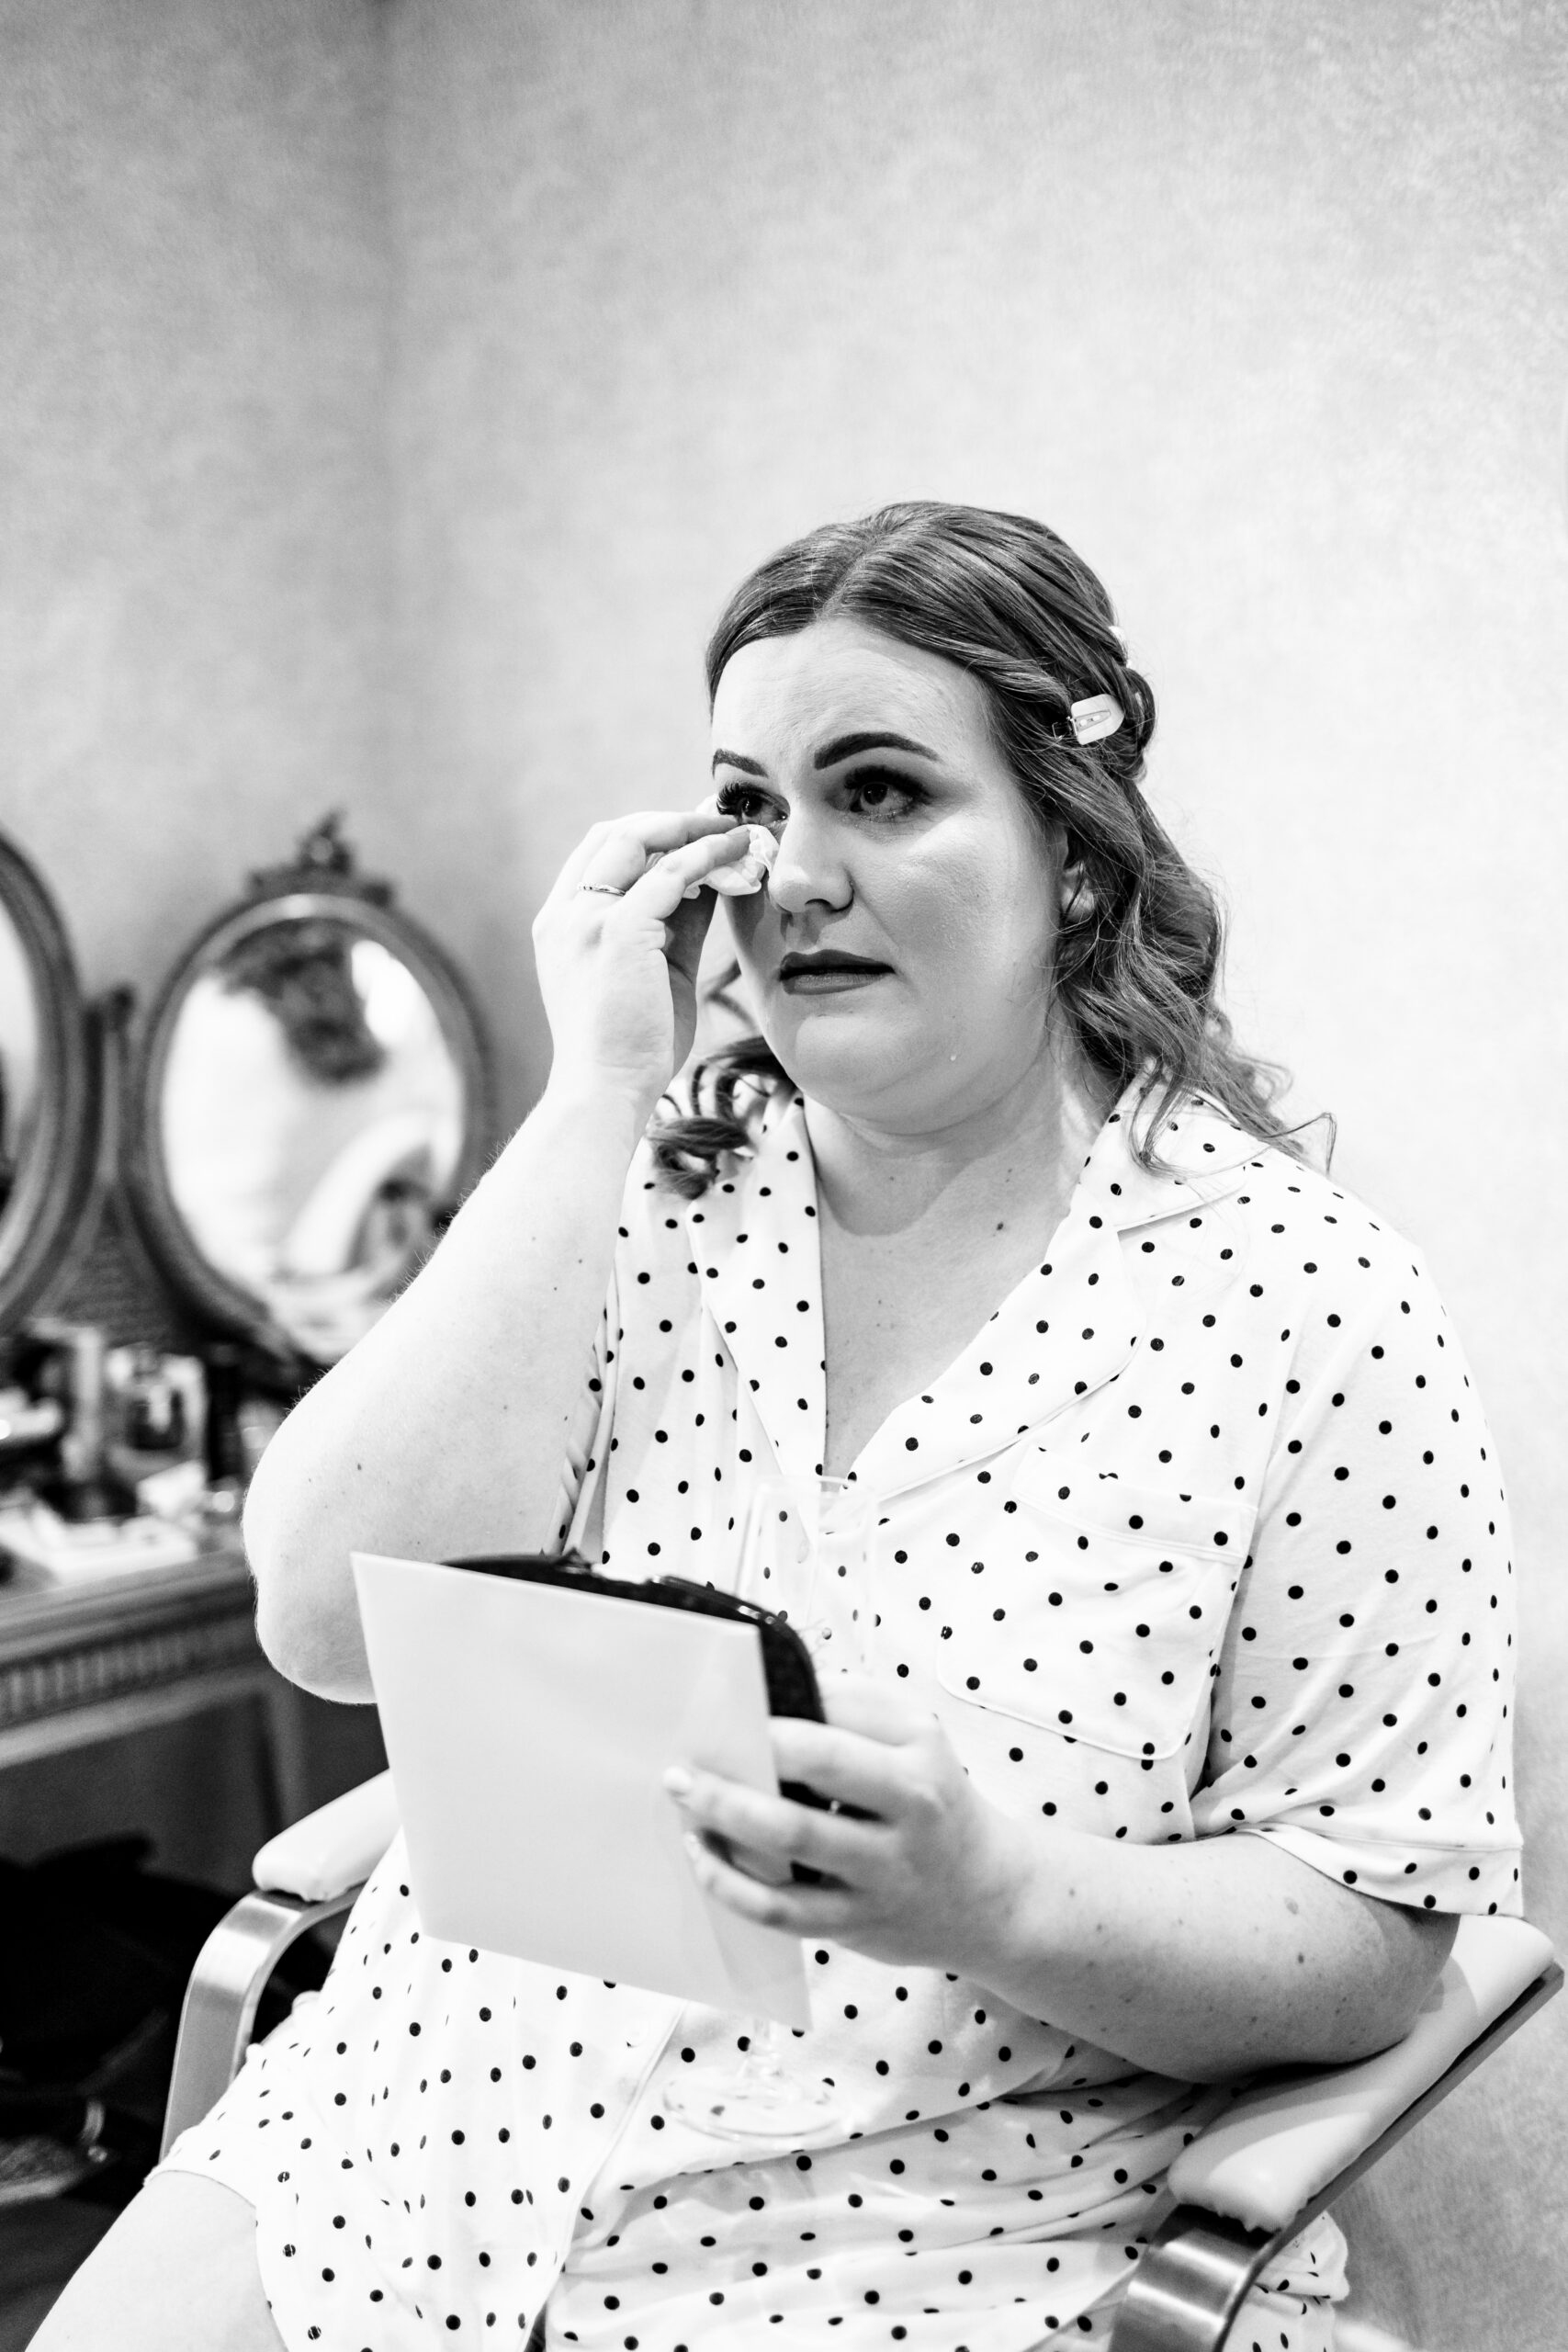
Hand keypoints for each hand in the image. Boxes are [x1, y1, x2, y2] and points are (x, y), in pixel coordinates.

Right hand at [533, 810, 758, 1109]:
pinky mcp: (618, 931)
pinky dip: (706, 856)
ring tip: (738, 832)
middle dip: (671, 820)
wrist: (606, 1093)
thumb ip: (676, 925)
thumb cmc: (630, 1047)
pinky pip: (669, 873)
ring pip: (639, 839)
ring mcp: (587, 919)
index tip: (696, 832)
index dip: (649, 832)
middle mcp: (566, 913)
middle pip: (614, 832)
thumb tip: (712, 881)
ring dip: (693, 829)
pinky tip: (737, 855)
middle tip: (722, 822)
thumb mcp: (655, 972)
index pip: (599, 851)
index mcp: (562, 923)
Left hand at [665, 1677, 1030, 1976]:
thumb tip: (773, 1689)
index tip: (721, 1697)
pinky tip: (703, 1856)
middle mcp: (908, 1804)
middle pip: (816, 1763)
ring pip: (791, 1835)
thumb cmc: (934, 1801)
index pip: (837, 1706)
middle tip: (688, 1751)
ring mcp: (883, 1868)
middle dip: (744, 1750)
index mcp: (918, 1748)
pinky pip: (781, 1906)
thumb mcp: (917, 1741)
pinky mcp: (857, 1920)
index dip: (775, 1699)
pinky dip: (731, 1883)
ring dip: (724, 1812)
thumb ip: (854, 1707)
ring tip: (684, 1797)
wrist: (989, 1896)